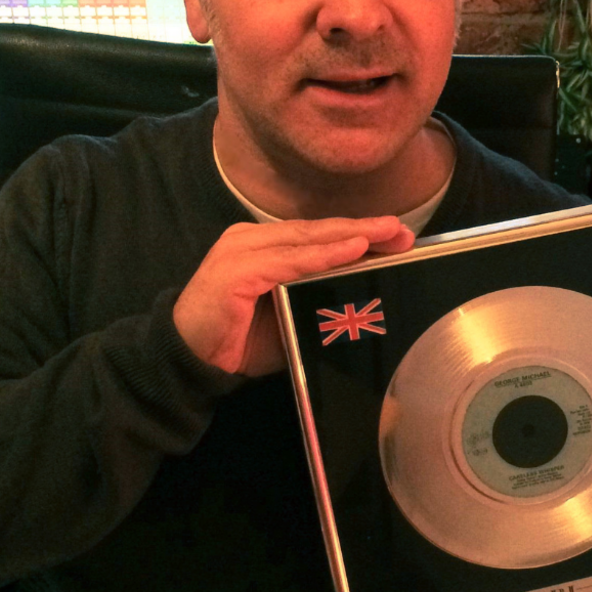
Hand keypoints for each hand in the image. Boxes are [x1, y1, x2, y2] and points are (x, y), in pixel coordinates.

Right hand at [173, 216, 413, 375]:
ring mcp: (241, 250)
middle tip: (403, 232)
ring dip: (349, 237)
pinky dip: (323, 256)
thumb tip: (363, 296)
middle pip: (316, 231)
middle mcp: (250, 239)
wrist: (189, 361)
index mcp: (261, 245)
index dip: (356, 234)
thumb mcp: (289, 316)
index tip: (396, 236)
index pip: (316, 236)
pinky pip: (289, 260)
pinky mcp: (237, 270)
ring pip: (305, 240)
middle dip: (363, 230)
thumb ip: (317, 299)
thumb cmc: (238, 341)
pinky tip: (352, 250)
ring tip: (386, 236)